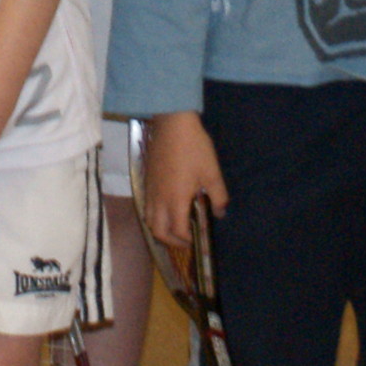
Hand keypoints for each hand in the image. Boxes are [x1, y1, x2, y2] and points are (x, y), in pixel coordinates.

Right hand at [138, 113, 226, 254]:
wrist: (172, 124)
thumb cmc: (194, 148)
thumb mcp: (212, 173)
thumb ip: (218, 197)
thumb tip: (219, 213)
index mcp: (176, 200)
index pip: (177, 230)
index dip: (186, 239)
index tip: (196, 240)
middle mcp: (159, 199)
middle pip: (158, 231)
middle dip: (171, 241)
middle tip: (184, 241)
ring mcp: (150, 190)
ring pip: (149, 220)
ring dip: (160, 229)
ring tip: (174, 227)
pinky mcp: (147, 181)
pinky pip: (146, 207)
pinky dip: (154, 216)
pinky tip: (166, 208)